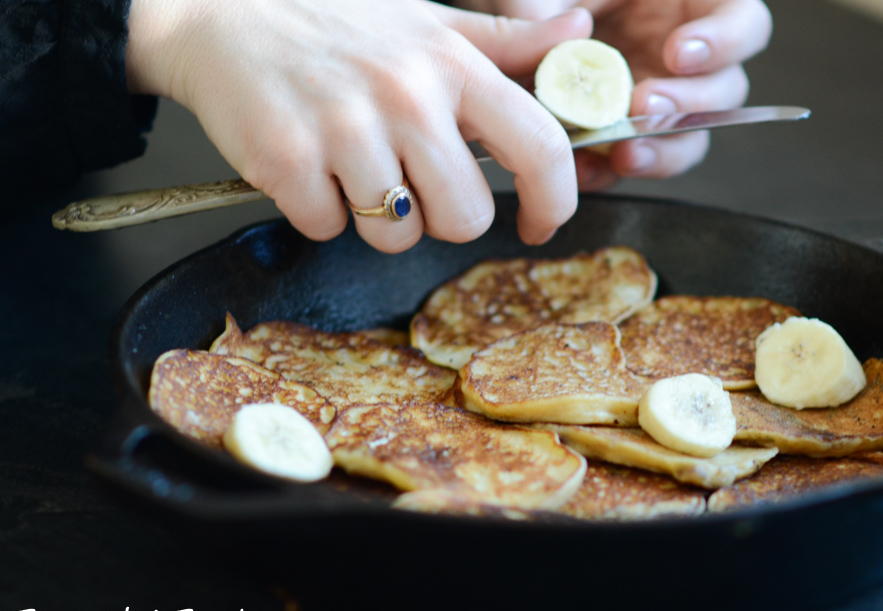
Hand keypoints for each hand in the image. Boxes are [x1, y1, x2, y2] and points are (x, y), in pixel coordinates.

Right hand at [125, 0, 593, 251]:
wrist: (221, 13)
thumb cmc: (335, 24)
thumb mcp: (428, 21)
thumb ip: (506, 43)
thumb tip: (579, 33)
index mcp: (453, 64)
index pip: (540, 149)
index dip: (555, 203)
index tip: (542, 223)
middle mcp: (406, 96)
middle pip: (466, 218)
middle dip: (444, 217)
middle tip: (412, 182)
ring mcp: (343, 129)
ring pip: (396, 235)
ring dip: (378, 218)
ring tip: (353, 167)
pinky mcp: (285, 159)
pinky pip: (327, 229)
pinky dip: (318, 211)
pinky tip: (309, 165)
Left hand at [463, 0, 771, 189]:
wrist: (525, 38)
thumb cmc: (554, 1)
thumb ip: (551, 6)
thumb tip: (570, 33)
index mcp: (690, 5)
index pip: (742, 22)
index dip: (724, 41)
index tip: (678, 54)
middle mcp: (685, 59)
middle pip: (725, 91)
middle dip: (688, 105)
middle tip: (645, 107)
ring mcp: (661, 103)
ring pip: (688, 139)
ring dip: (661, 151)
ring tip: (624, 152)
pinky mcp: (629, 138)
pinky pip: (635, 162)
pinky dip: (612, 172)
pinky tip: (587, 169)